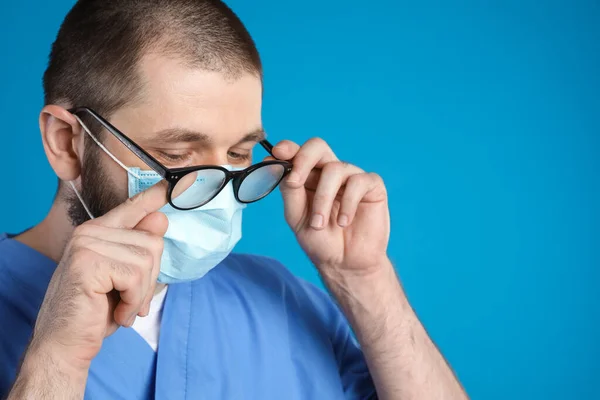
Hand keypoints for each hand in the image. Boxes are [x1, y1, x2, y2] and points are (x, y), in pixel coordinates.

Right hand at [29, 181, 169, 369]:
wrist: (65, 344)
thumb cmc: (97, 312)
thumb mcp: (127, 278)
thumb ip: (141, 250)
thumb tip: (161, 217)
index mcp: (100, 232)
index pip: (134, 206)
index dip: (157, 194)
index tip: (183, 179)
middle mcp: (91, 231)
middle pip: (153, 242)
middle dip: (149, 279)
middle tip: (130, 300)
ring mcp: (87, 244)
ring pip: (147, 260)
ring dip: (141, 293)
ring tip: (121, 307)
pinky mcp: (88, 262)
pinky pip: (135, 277)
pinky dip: (133, 301)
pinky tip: (117, 312)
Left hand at [271, 138, 389, 273]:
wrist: (345, 264)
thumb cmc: (320, 240)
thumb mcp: (297, 217)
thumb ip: (289, 190)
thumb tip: (275, 164)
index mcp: (309, 176)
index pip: (298, 152)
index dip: (288, 149)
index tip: (276, 154)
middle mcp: (330, 172)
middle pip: (317, 146)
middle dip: (303, 160)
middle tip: (295, 181)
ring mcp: (351, 177)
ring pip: (334, 169)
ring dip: (323, 199)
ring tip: (320, 224)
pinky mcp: (372, 186)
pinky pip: (358, 182)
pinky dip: (348, 203)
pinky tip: (343, 222)